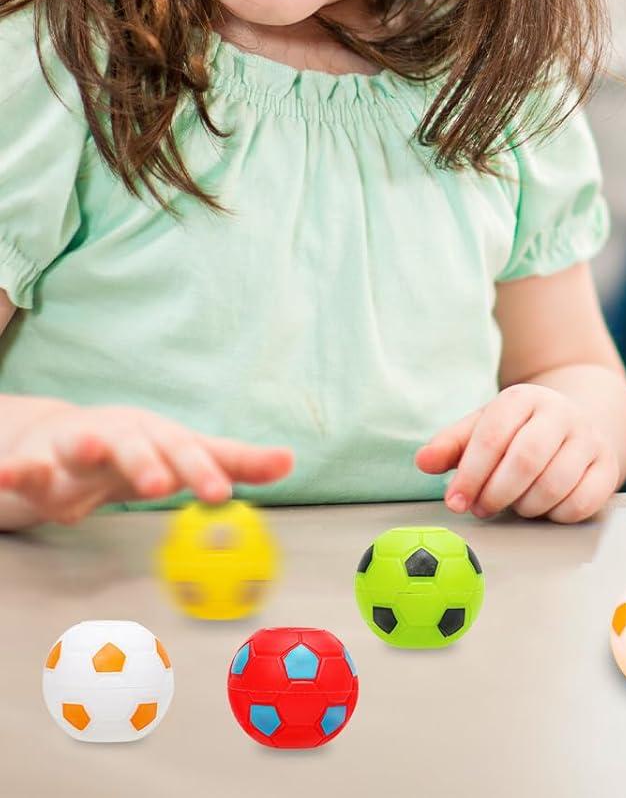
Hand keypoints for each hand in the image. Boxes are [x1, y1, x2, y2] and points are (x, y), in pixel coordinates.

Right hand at [0, 404, 293, 525]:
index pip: (189, 453)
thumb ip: (232, 461)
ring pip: (81, 446)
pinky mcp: (36, 461)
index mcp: (161, 438)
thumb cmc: (135, 451)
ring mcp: (77, 445)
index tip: (221, 495)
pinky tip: (9, 473)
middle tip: (161, 485)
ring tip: (88, 449)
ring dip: (86, 446)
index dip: (204, 471)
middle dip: (149, 462)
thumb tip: (291, 461)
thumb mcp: (183, 454)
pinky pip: (25, 467)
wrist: (61, 436)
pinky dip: (15, 470)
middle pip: (138, 447)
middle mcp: (123, 437)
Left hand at [415, 383, 618, 523]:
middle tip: (482, 508)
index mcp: (524, 398)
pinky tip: (545, 507)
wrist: (576, 424)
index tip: (454, 501)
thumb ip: (451, 445)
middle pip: (526, 460)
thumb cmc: (518, 433)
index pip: (493, 435)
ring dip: (525, 506)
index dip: (470, 473)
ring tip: (514, 504)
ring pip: (555, 484)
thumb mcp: (483, 429)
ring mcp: (589, 439)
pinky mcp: (608, 467)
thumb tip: (423, 461)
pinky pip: (582, 502)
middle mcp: (561, 413)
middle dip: (496, 493)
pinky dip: (557, 514)